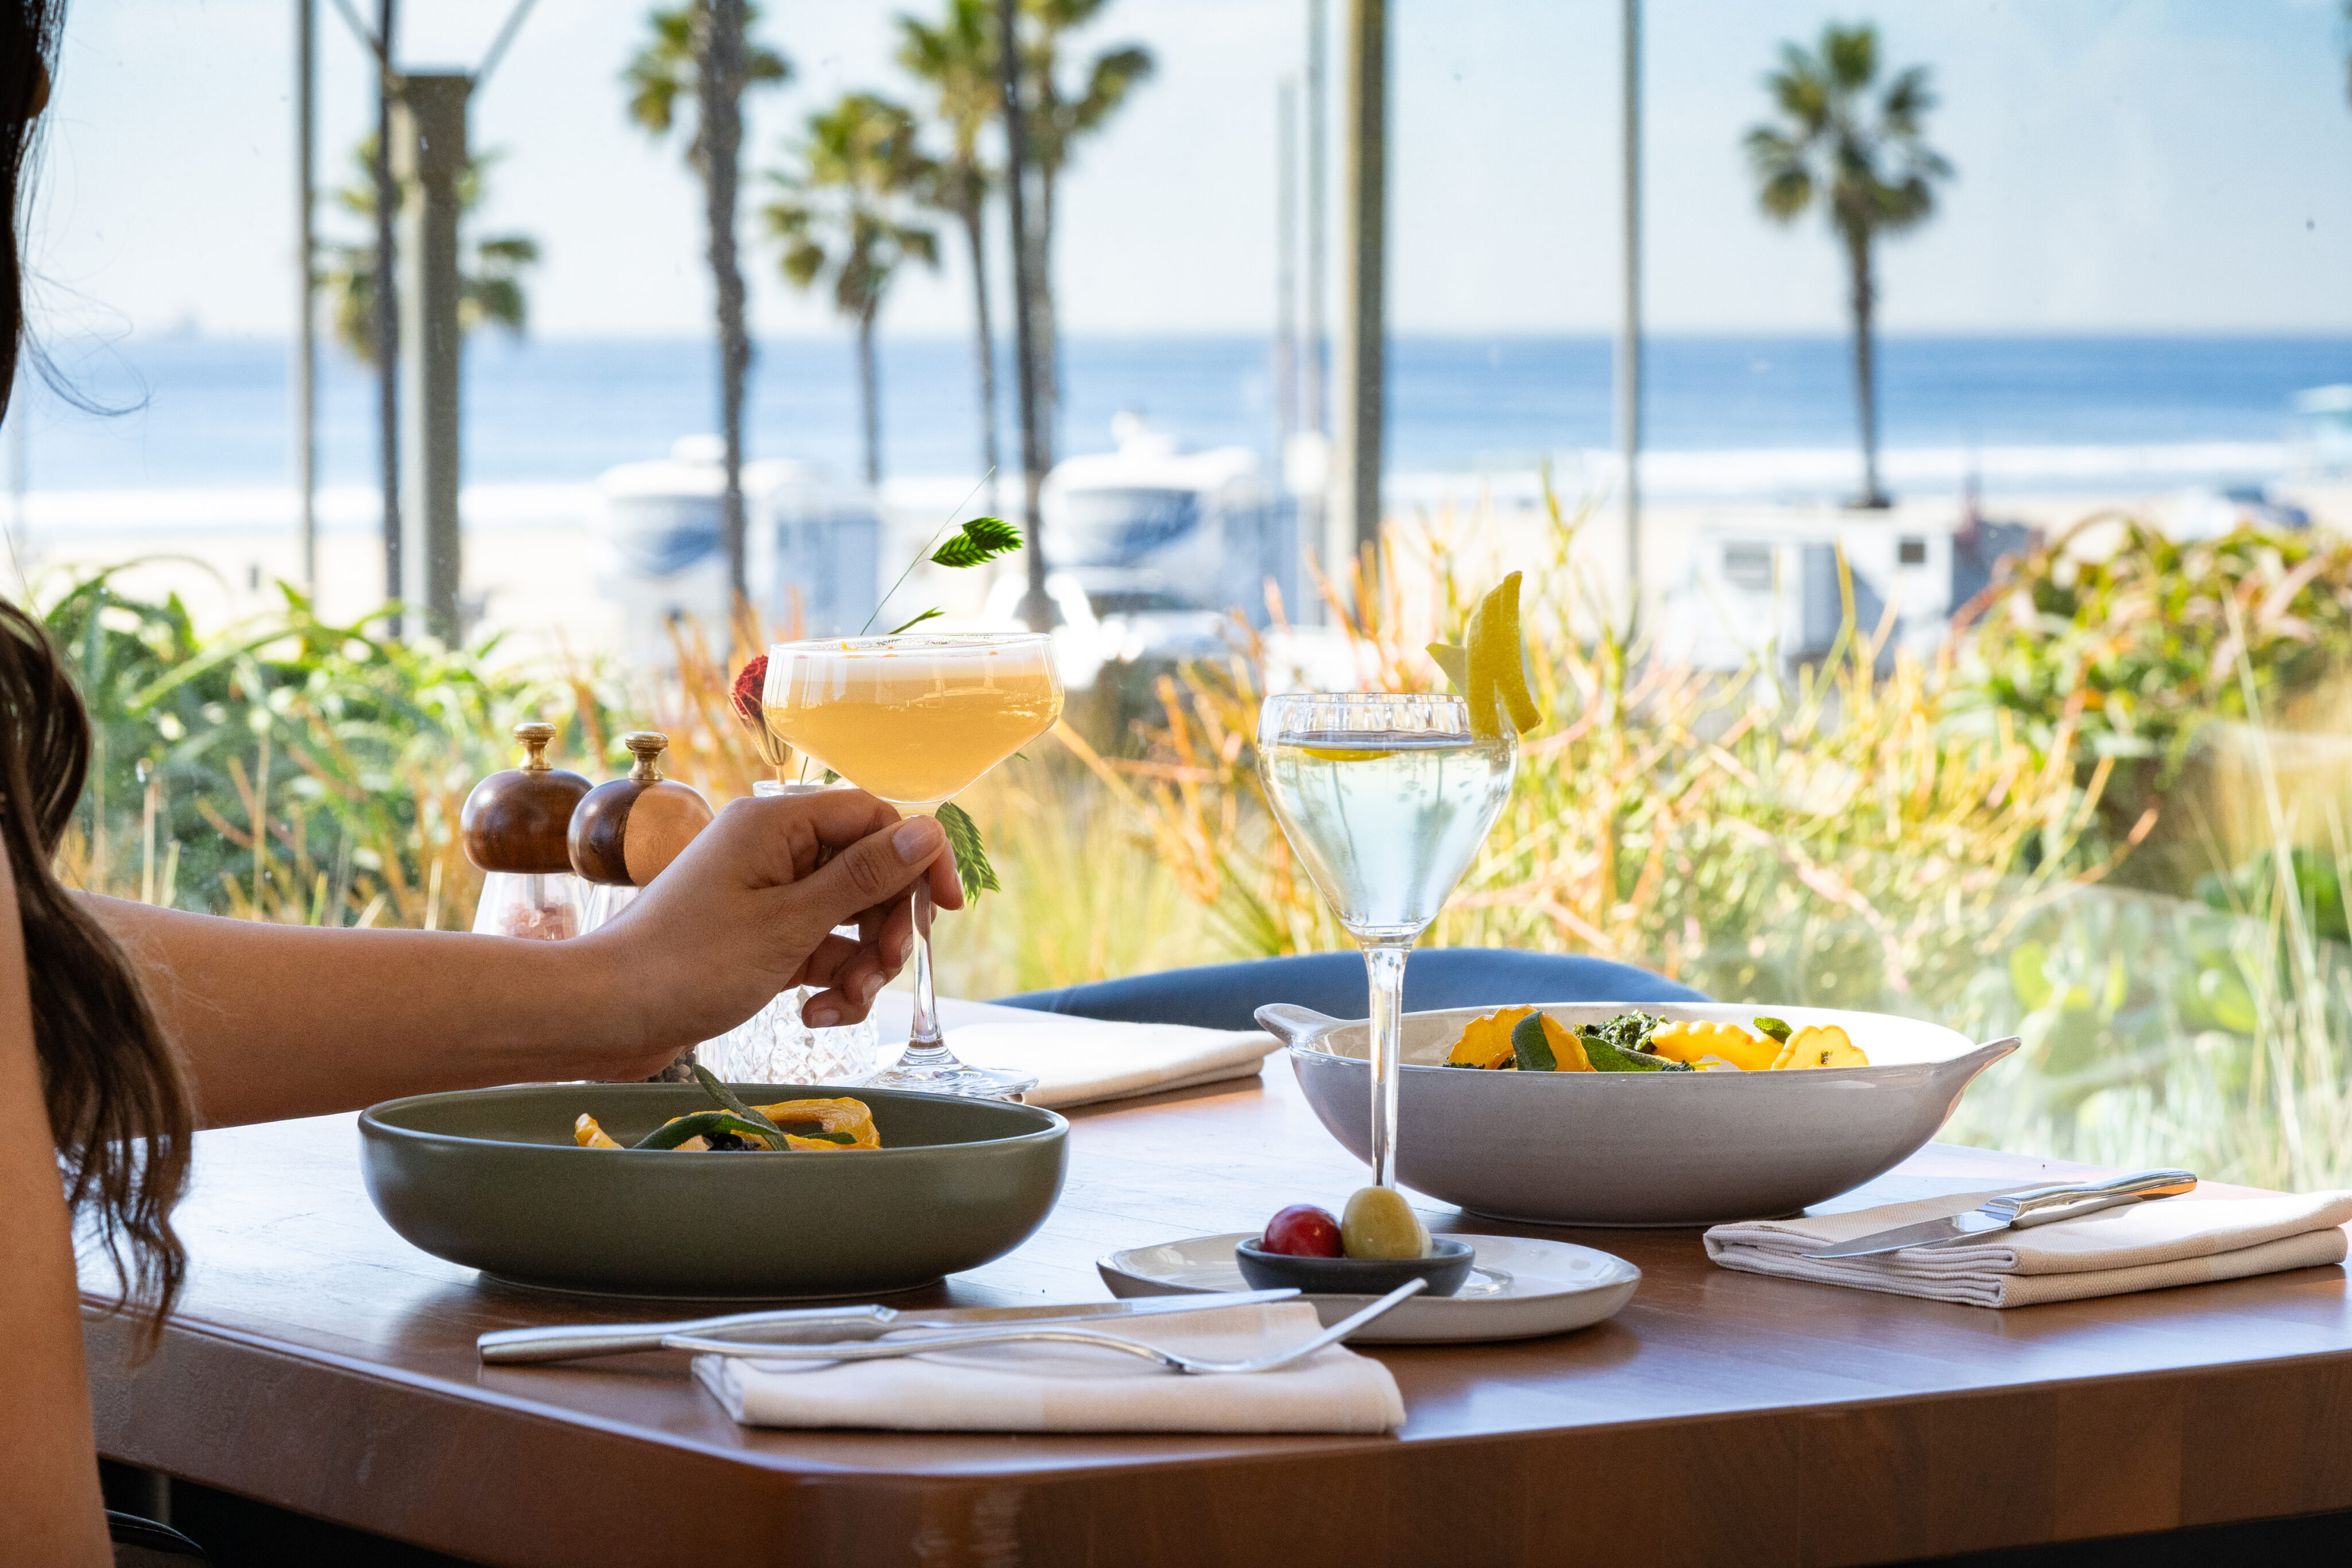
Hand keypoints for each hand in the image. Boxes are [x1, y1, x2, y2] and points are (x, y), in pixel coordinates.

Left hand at [578, 789, 963, 1073]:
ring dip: (861, 965)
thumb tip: (928, 829)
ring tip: (841, 1005)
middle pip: (869, 871)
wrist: (606, 1016)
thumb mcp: (789, 923)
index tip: (945, 909)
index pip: (875, 816)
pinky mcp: (761, 938)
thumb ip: (863, 876)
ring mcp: (767, 896)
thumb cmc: (688, 964)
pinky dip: (830, 982)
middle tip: (883, 968)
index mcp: (776, 824)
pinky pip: (821, 950)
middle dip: (886, 926)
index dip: (919, 857)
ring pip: (850, 919)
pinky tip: (814, 1015)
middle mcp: (774, 850)